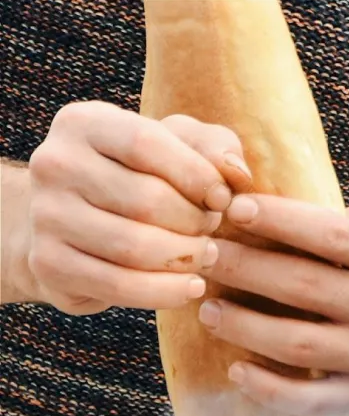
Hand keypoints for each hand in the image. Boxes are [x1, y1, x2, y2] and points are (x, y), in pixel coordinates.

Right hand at [11, 100, 248, 312]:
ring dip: (185, 258)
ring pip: (135, 247)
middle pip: (146, 201)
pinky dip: (166, 292)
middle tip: (210, 230)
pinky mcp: (48, 263)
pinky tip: (191, 286)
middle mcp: (54, 164)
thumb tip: (236, 173)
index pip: (147, 144)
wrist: (74, 223)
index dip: (197, 176)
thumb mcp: (179, 147)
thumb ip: (214, 147)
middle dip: (194, 222)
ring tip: (205, 255)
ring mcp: (45, 215)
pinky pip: (119, 285)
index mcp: (83, 123)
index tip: (222, 198)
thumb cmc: (141, 177)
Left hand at [200, 195, 348, 415]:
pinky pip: (311, 400)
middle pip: (301, 286)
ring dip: (243, 326)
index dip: (277, 220)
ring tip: (209, 310)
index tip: (233, 210)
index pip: (329, 235)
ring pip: (296, 344)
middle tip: (202, 255)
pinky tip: (238, 371)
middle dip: (242, 268)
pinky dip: (268, 389)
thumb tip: (275, 214)